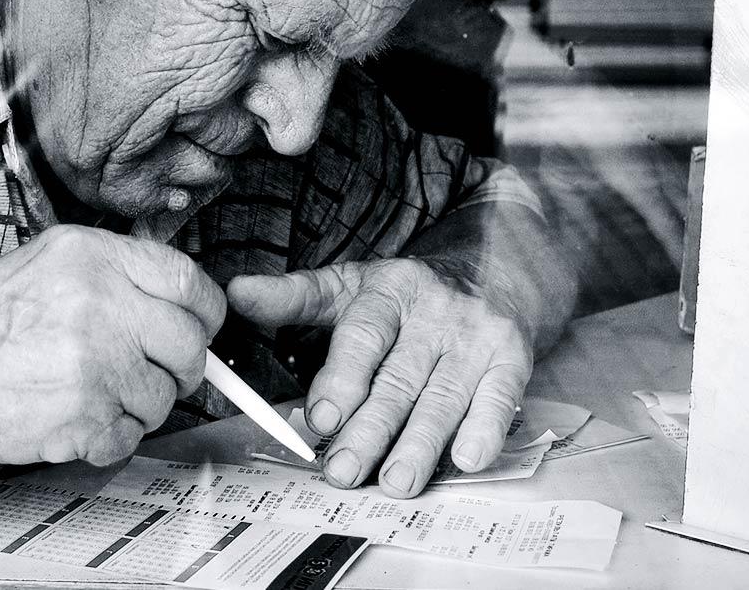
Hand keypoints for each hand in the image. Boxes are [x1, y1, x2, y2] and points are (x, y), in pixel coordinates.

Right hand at [0, 225, 225, 467]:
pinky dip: (109, 437)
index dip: (204, 313)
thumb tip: (179, 307)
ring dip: (138, 405)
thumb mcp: (52, 264)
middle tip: (154, 373)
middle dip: (182, 368)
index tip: (199, 328)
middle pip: (188, 344)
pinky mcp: (86, 414)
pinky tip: (74, 417)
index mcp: (95, 258)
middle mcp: (102, 304)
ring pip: (162, 397)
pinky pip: (130, 437)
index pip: (187, 281)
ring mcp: (97, 362)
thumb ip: (117, 276)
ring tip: (92, 393)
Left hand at [227, 258, 532, 496]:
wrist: (493, 268)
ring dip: (419, 445)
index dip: (342, 379)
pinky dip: (484, 430)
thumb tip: (237, 293)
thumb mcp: (348, 285)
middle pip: (398, 379)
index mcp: (388, 290)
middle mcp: (434, 312)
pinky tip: (466, 458)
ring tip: (395, 482)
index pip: (362, 336)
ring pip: (443, 398)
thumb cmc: (405, 294)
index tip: (323, 418)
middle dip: (371, 430)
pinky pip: (498, 399)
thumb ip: (293, 297)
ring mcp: (475, 337)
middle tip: (344, 472)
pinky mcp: (511, 359)